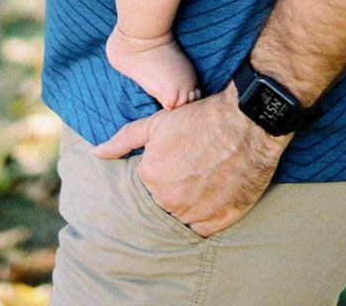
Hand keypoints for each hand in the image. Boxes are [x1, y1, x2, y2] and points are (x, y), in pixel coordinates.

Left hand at [92, 83, 290, 236]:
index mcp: (151, 177)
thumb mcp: (158, 122)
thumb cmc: (202, 117)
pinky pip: (203, 229)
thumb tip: (97, 153)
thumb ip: (124, 139)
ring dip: (189, 204)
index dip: (161, 173)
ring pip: (182, 217)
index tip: (176, 162)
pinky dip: (205, 216)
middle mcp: (169, 200)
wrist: (248, 121)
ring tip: (204, 180)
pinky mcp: (219, 221)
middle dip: (174, 189)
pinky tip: (213, 195)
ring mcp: (195, 213)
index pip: (147, 186)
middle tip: (192, 171)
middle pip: (163, 203)